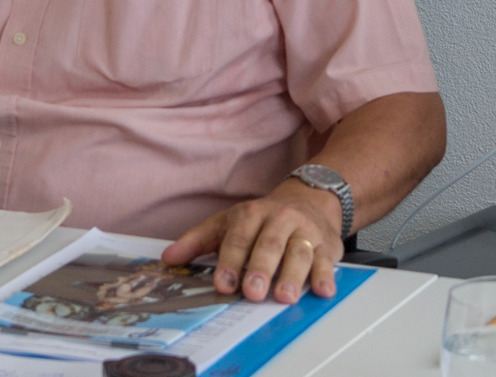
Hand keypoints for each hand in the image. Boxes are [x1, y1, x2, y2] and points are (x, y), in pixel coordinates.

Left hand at [161, 179, 343, 303]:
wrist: (311, 198)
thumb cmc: (264, 218)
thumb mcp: (228, 223)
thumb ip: (198, 241)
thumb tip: (168, 258)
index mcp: (253, 215)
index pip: (239, 239)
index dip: (230, 262)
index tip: (223, 284)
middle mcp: (281, 220)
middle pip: (270, 245)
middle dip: (261, 269)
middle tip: (253, 292)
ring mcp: (305, 232)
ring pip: (299, 253)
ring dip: (292, 276)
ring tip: (284, 297)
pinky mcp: (326, 245)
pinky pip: (327, 260)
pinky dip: (326, 276)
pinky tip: (322, 290)